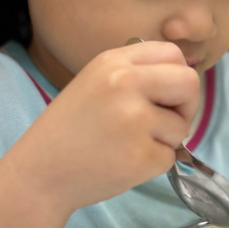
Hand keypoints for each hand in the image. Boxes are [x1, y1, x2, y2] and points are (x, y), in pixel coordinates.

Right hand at [21, 41, 198, 212]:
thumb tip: (183, 80)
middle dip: (187, 106)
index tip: (166, 96)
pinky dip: (153, 164)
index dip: (177, 77)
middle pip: (190, 83)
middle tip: (166, 123)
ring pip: (182, 126)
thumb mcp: (95, 82)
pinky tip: (124, 162)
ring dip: (165, 140)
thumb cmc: (70, 130)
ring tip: (129, 145)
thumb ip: (135, 73)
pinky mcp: (140, 156)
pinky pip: (170, 157)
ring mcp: (134, 120)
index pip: (173, 54)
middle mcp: (125, 84)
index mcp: (113, 62)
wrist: (39, 173)